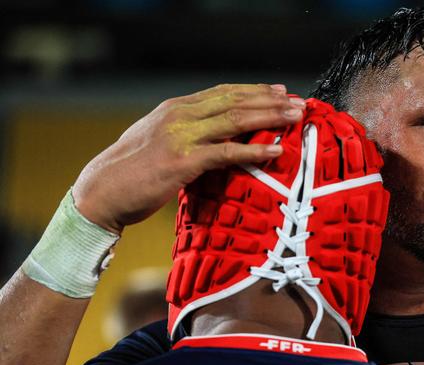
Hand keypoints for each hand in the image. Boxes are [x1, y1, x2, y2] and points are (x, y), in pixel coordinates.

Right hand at [72, 83, 304, 233]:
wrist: (101, 191)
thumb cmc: (131, 171)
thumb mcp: (158, 141)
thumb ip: (185, 134)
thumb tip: (212, 139)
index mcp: (175, 109)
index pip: (223, 92)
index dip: (254, 90)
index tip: (279, 91)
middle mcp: (180, 116)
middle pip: (235, 101)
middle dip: (270, 100)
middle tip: (298, 103)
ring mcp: (181, 137)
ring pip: (235, 120)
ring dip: (269, 118)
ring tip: (294, 119)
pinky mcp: (183, 162)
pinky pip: (226, 153)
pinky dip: (253, 150)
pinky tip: (274, 150)